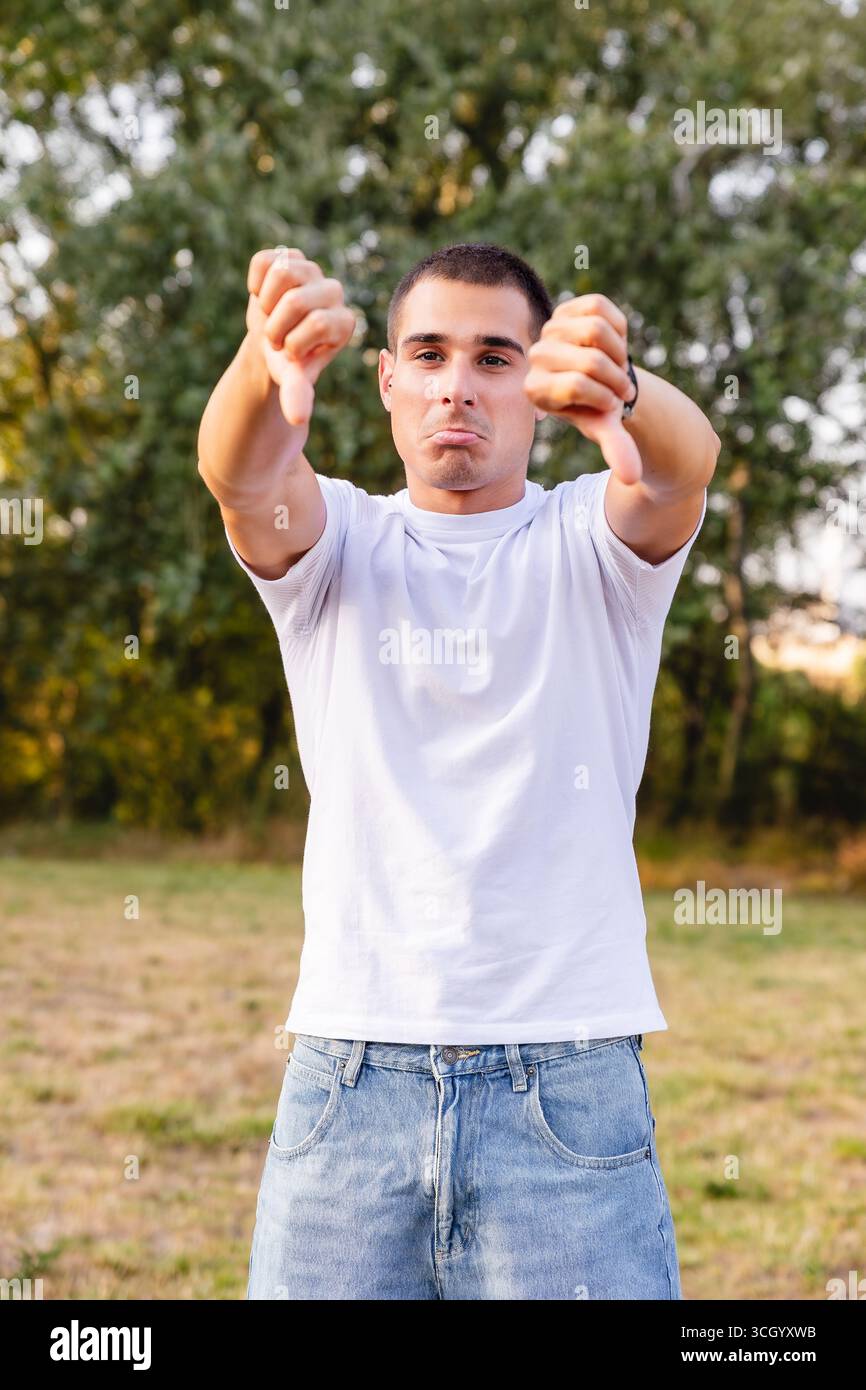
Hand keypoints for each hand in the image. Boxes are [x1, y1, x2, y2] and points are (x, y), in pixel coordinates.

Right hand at [245, 248, 355, 425]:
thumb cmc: (288, 362)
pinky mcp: (288, 256)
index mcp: (345, 321)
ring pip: (283, 272)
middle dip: (275, 326)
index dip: (293, 342)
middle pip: (296, 300)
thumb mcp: (292, 377)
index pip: (319, 323)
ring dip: (265, 303)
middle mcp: (334, 292)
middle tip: (276, 336)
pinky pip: (264, 261)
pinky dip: (255, 284)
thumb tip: (297, 420)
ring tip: (271, 315)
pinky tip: (263, 296)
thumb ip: (297, 393)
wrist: (271, 342)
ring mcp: (312, 270)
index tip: (290, 352)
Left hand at [523, 293, 642, 484]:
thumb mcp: (605, 426)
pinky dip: (618, 327)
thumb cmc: (598, 407)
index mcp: (534, 389)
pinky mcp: (567, 307)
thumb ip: (615, 448)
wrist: (601, 377)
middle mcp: (535, 357)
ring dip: (618, 352)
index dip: (605, 395)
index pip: (577, 385)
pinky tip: (612, 342)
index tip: (610, 404)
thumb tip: (632, 477)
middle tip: (618, 387)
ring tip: (616, 365)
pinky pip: (601, 307)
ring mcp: (550, 329)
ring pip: (596, 330)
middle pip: (591, 360)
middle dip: (616, 376)